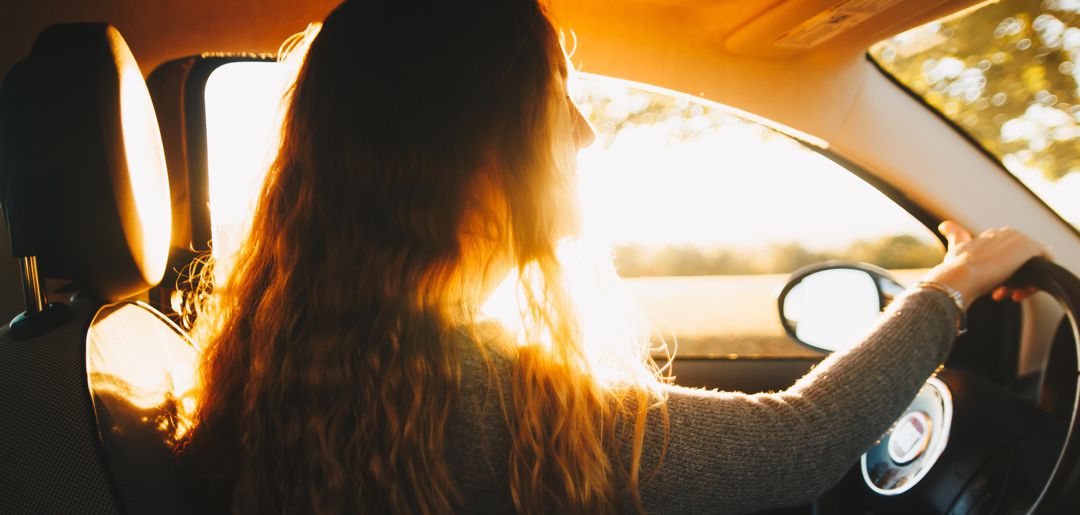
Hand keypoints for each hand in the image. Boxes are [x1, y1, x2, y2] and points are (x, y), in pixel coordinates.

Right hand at [922, 221, 1052, 307]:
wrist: (961, 276)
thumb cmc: (954, 268)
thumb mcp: (955, 251)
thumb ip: (955, 236)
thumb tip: (945, 225)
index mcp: (992, 234)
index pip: (1007, 254)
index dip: (1001, 272)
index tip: (994, 287)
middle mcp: (1007, 232)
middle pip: (1021, 259)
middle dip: (1015, 277)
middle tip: (1003, 293)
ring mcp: (1020, 239)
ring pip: (1032, 263)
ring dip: (1023, 282)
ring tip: (1010, 295)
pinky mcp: (1030, 247)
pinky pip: (1045, 262)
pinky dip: (1036, 279)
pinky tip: (1021, 291)